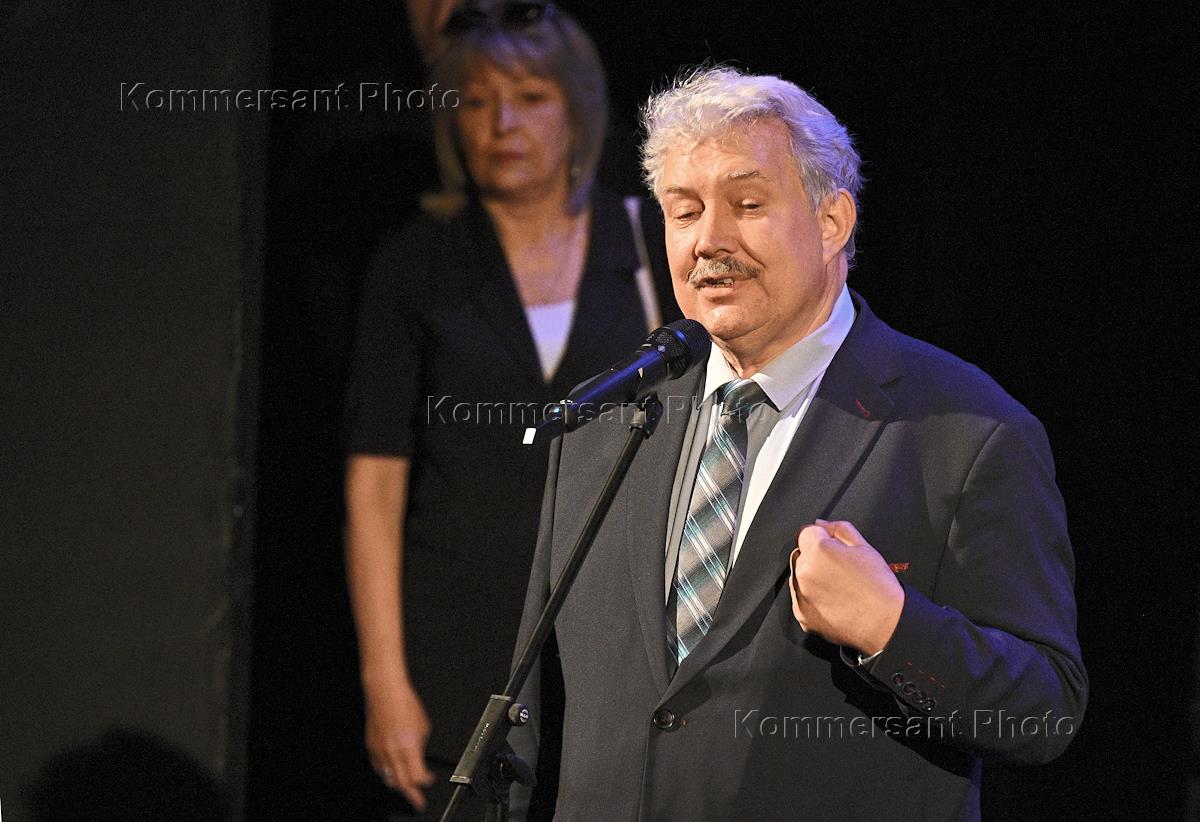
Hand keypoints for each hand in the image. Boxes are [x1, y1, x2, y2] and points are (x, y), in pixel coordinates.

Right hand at [364, 679, 434, 810]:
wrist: (385, 692)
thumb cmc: (405, 704)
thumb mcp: (423, 727)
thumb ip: (421, 747)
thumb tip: (420, 758)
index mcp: (408, 747)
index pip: (418, 777)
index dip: (426, 781)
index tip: (430, 780)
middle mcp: (392, 752)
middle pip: (402, 784)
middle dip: (412, 795)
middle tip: (418, 802)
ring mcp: (380, 751)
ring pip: (388, 778)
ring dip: (399, 785)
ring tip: (407, 789)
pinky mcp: (371, 747)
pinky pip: (379, 768)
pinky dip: (387, 774)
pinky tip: (393, 773)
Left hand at [789, 519, 904, 655]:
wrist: (885, 624)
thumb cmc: (878, 587)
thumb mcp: (864, 547)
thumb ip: (838, 529)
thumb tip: (821, 524)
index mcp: (818, 551)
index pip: (806, 532)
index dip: (822, 538)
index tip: (834, 549)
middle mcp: (804, 572)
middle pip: (802, 555)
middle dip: (816, 558)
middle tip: (841, 570)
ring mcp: (801, 596)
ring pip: (800, 577)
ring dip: (813, 578)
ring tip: (839, 588)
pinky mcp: (802, 615)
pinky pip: (802, 599)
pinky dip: (813, 598)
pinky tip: (834, 601)